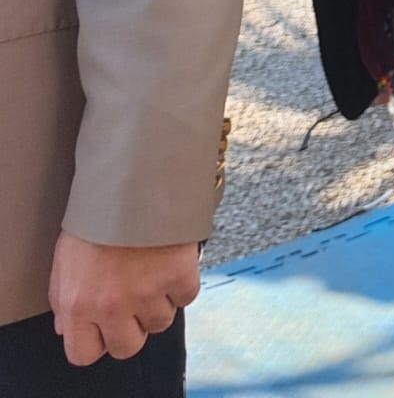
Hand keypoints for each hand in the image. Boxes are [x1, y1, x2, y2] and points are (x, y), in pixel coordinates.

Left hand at [48, 232, 198, 365]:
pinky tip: (171, 265)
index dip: (97, 341)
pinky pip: (185, 298)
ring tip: (152, 276)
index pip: (84, 354)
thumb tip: (67, 327)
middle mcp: (112, 306)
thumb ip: (64, 301)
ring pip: (160, 323)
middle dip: (131, 329)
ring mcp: (148, 293)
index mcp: (78, 305)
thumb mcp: (65, 262)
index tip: (104, 328)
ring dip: (158, 304)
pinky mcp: (179, 276)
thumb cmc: (96, 218)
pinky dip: (182, 284)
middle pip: (127, 347)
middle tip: (132, 304)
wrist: (133, 183)